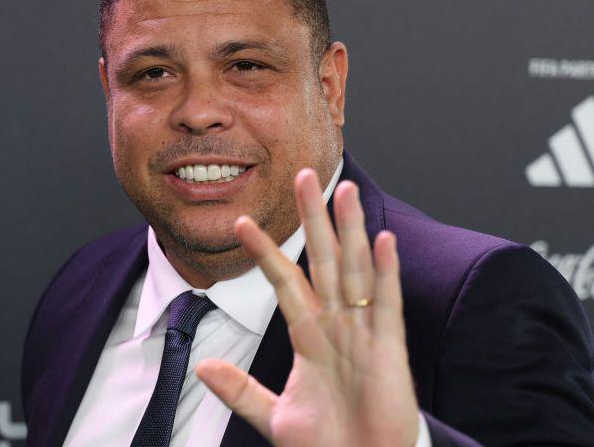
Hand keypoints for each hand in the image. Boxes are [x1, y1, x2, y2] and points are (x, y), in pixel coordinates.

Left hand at [195, 168, 419, 445]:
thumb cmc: (329, 446)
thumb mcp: (276, 417)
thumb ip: (241, 390)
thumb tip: (204, 368)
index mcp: (311, 337)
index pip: (284, 282)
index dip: (264, 252)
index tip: (241, 222)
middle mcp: (338, 325)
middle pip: (323, 260)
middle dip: (312, 218)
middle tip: (303, 174)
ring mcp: (364, 332)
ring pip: (355, 269)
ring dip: (348, 230)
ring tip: (342, 190)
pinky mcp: (389, 348)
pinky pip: (386, 303)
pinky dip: (385, 271)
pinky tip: (381, 239)